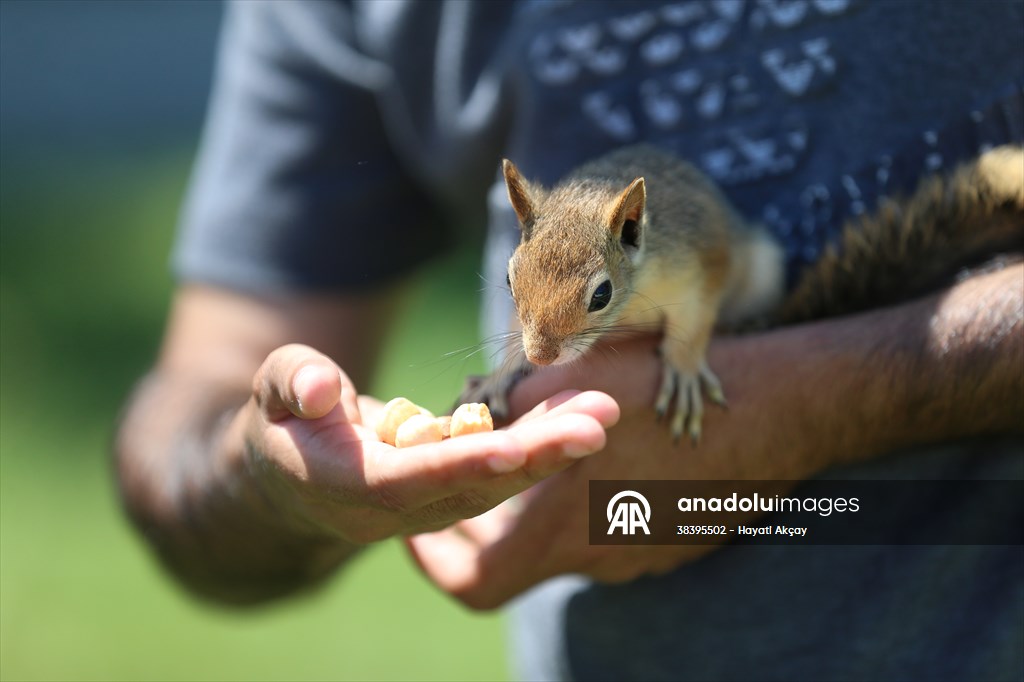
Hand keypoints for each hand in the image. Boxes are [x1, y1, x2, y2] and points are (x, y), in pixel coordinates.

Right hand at [227, 343, 621, 546]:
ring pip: (499, 478)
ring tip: (604, 409)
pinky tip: (583, 406)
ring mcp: (432, 501)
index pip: (410, 480)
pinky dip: (542, 435)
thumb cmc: (282, 423)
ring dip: (554, 445)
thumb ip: (291, 384)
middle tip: (596, 424)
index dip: (461, 465)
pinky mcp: (453, 485)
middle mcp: (399, 506)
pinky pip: (503, 462)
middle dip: (538, 456)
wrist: (294, 476)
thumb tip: (322, 390)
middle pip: (475, 484)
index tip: (514, 449)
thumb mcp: (270, 395)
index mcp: (348, 485)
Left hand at [407, 333, 818, 607]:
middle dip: (485, 522)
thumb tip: (467, 412)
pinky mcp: (670, 544)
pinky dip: (588, 507)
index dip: (437, 563)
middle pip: (519, 560)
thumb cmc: (667, 392)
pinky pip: (611, 533)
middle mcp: (596, 557)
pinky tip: (603, 460)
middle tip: (475, 477)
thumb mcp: (573, 386)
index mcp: (561, 529)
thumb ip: (509, 407)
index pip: (474, 584)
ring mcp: (637, 557)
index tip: (421, 533)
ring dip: (541, 510)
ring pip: (567, 543)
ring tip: (538, 456)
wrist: (775, 413)